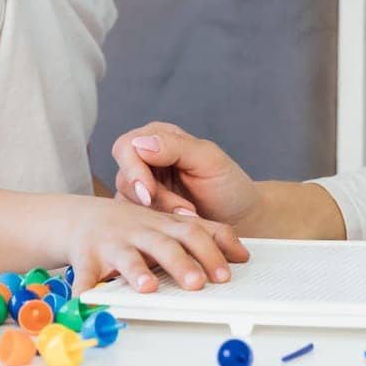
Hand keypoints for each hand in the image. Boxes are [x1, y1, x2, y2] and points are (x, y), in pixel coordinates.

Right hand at [64, 195, 249, 295]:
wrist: (82, 218)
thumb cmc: (136, 224)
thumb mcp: (172, 222)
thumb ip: (206, 233)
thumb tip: (242, 256)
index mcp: (165, 222)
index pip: (193, 231)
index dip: (211, 249)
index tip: (228, 270)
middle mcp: (141, 230)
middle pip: (165, 243)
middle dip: (182, 263)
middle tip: (198, 283)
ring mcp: (114, 242)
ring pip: (128, 255)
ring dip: (137, 272)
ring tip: (148, 288)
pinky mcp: (87, 255)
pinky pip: (83, 272)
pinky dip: (84, 287)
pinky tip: (86, 300)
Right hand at [112, 122, 264, 232]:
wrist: (241, 219)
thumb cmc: (228, 185)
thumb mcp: (209, 160)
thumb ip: (176, 147)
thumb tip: (142, 143)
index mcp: (160, 137)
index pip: (127, 147)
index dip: (134, 170)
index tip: (150, 192)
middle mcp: (146, 161)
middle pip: (124, 177)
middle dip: (150, 198)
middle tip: (179, 211)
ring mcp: (142, 190)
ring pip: (127, 203)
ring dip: (157, 213)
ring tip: (189, 217)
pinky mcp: (143, 215)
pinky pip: (134, 223)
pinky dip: (156, 227)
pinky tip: (178, 227)